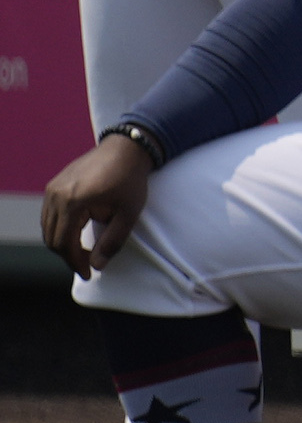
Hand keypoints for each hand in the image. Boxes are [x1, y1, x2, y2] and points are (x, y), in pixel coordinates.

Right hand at [40, 124, 156, 274]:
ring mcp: (52, 189)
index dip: (75, 262)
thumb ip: (113, 241)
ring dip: (63, 243)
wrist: (127, 149)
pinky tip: (78, 234)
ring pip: (48, 227)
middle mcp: (56, 195)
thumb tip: (97, 266)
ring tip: (84, 252)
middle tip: (87, 266)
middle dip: (69, 256)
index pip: (64, 243)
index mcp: (72, 202)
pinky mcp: (54, 185)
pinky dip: (60, 228)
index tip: (88, 274)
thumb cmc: (131, 180)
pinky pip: (50, 214)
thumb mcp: (129, 213)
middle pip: (52, 238)